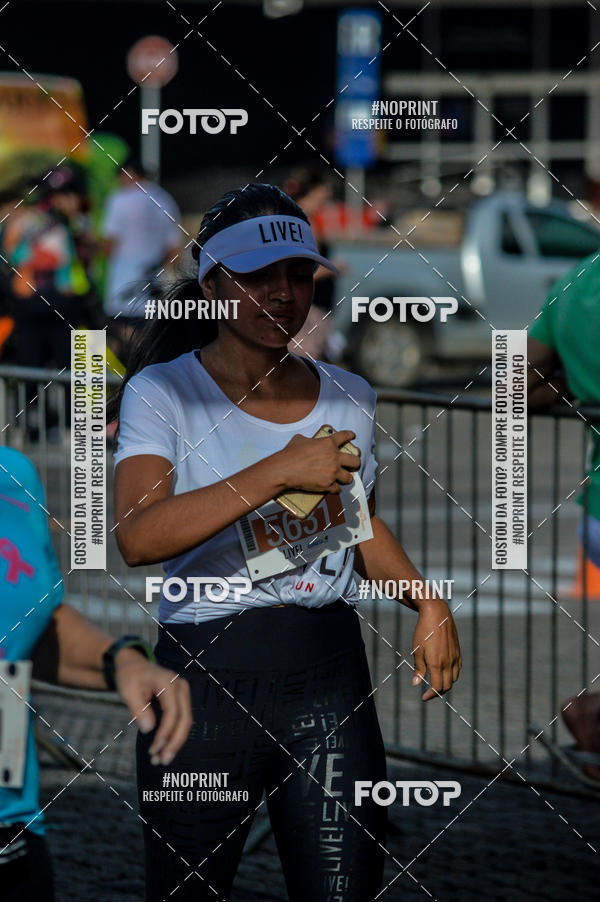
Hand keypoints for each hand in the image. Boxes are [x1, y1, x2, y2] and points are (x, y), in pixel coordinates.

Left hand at [114, 648, 191, 764]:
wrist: (134, 665)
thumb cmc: (130, 677)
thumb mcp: (128, 691)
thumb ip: (138, 709)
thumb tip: (148, 729)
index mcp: (167, 682)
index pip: (172, 711)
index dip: (165, 732)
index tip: (153, 750)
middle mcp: (180, 686)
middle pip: (185, 718)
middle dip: (175, 742)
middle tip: (162, 761)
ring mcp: (184, 692)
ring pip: (186, 721)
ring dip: (176, 742)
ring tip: (161, 759)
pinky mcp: (182, 699)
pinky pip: (182, 719)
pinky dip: (175, 735)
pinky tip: (164, 748)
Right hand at [276, 430, 360, 493]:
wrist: (284, 470)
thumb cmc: (290, 454)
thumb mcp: (300, 439)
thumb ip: (310, 440)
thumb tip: (310, 442)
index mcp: (328, 443)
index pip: (344, 436)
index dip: (350, 435)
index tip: (352, 436)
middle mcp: (334, 457)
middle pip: (355, 461)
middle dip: (355, 463)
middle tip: (353, 464)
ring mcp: (332, 472)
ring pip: (349, 478)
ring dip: (346, 478)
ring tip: (344, 478)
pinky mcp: (328, 485)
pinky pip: (338, 489)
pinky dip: (335, 489)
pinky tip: (333, 488)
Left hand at [412, 601, 460, 700]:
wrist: (437, 614)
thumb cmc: (424, 631)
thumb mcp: (417, 650)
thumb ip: (418, 668)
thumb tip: (416, 684)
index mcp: (437, 664)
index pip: (437, 688)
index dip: (430, 695)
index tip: (423, 697)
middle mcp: (448, 662)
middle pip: (447, 686)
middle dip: (438, 692)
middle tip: (428, 693)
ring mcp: (455, 657)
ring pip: (454, 678)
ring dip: (446, 684)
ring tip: (436, 683)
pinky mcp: (458, 651)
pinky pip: (458, 668)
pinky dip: (452, 675)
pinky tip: (444, 672)